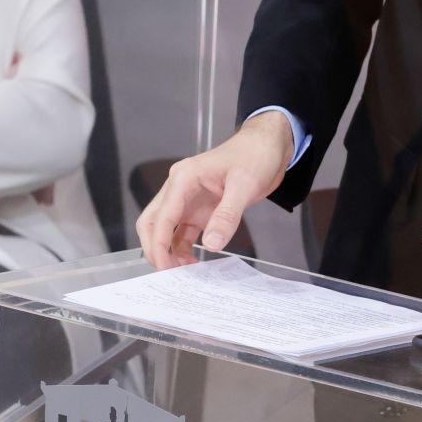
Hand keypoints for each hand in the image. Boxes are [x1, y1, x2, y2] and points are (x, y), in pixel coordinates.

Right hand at [136, 114, 292, 267]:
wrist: (268, 146)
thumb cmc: (255, 155)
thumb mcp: (244, 185)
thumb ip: (227, 215)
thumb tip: (212, 244)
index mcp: (184, 178)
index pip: (161, 217)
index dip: (159, 244)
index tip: (165, 268)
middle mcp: (180, 189)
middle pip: (153, 223)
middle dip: (155, 249)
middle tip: (169, 275)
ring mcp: (188, 200)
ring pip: (165, 230)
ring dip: (168, 251)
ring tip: (184, 273)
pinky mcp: (199, 209)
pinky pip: (183, 232)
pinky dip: (182, 249)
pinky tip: (193, 262)